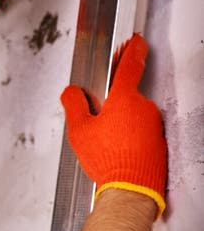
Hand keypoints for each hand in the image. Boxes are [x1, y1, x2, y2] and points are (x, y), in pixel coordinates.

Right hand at [60, 34, 166, 215]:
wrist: (131, 189)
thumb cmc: (108, 161)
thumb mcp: (79, 131)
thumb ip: (74, 105)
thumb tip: (71, 92)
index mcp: (124, 100)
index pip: (130, 66)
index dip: (132, 50)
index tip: (135, 41)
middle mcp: (145, 109)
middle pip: (128, 98)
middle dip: (115, 106)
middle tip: (99, 123)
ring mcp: (154, 126)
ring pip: (136, 117)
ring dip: (123, 125)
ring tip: (108, 145)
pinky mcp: (159, 143)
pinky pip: (143, 135)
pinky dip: (132, 140)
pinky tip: (120, 154)